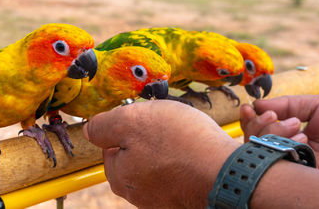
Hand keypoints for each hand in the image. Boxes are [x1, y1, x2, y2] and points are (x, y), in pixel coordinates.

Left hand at [83, 100, 238, 207]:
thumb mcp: (132, 121)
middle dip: (150, 137)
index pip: (111, 145)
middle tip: (170, 128)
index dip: (128, 127)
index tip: (147, 122)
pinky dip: (184, 159)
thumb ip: (104, 125)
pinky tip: (196, 151)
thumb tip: (88, 130)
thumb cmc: (180, 143)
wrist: (230, 172)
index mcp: (119, 175)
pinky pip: (177, 170)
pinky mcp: (184, 196)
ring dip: (169, 147)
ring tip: (186, 138)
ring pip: (158, 162)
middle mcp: (137, 193)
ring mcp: (162, 198)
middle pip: (135, 154)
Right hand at [240, 95, 318, 169]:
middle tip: (273, 116)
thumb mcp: (316, 106)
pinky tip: (302, 140)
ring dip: (272, 133)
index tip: (248, 109)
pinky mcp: (295, 180)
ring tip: (295, 125)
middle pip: (251, 142)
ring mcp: (289, 167)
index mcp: (290, 136)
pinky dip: (283, 148)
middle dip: (257, 125)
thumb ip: (287, 104)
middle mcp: (286, 152)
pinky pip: (273, 166)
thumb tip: (257, 104)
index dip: (249, 120)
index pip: (257, 131)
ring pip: (258, 153)